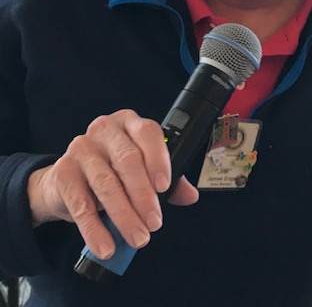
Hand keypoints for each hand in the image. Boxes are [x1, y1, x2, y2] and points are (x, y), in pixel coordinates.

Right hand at [27, 109, 198, 259]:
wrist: (66, 180)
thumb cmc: (112, 169)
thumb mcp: (140, 168)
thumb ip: (168, 179)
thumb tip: (190, 195)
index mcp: (129, 122)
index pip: (147, 132)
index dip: (158, 159)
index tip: (164, 187)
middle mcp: (104, 129)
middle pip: (128, 160)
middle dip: (143, 196)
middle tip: (155, 223)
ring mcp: (81, 148)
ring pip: (106, 184)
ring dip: (124, 216)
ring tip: (138, 238)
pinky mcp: (63, 172)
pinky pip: (81, 205)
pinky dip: (95, 230)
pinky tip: (106, 246)